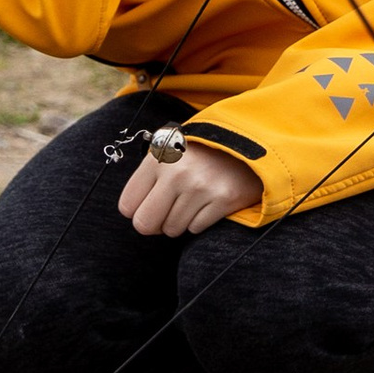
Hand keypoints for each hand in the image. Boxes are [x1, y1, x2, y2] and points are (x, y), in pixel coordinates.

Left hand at [118, 140, 260, 237]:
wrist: (245, 143)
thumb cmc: (199, 152)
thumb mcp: (168, 151)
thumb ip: (148, 177)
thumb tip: (134, 212)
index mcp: (158, 158)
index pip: (127, 205)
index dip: (137, 210)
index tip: (148, 206)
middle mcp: (177, 173)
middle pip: (145, 224)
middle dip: (154, 224)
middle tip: (166, 213)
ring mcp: (200, 187)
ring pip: (172, 229)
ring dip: (179, 222)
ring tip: (191, 202)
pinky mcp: (223, 199)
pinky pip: (196, 228)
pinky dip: (199, 221)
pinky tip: (206, 203)